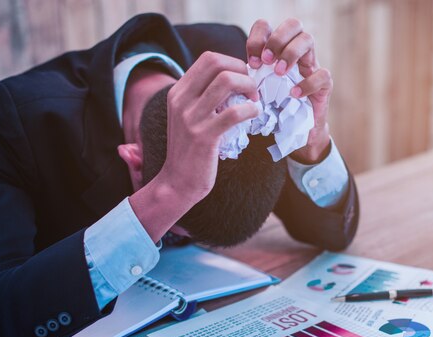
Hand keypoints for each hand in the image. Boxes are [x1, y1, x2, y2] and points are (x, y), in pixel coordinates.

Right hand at [156, 51, 258, 203]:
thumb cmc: (191, 149)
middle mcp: (181, 100)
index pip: (209, 58)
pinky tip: (254, 115)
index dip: (233, 62)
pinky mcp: (204, 136)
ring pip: (226, 81)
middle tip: (252, 89)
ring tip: (254, 101)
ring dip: (249, 87)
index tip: (244, 79)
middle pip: (217, 63)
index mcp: (178, 92)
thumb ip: (204, 97)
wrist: (177, 182)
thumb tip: (233, 79)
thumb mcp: (189, 116)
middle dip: (242, 70)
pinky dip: (251, 109)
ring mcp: (191, 118)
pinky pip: (234, 112)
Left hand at [246, 18, 332, 163]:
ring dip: (291, 53)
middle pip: (293, 24)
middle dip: (277, 39)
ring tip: (279, 73)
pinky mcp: (324, 85)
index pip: (267, 27)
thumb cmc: (274, 110)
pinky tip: (294, 94)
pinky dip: (307, 83)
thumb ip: (246, 80)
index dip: (258, 38)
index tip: (252, 62)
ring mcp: (311, 66)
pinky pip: (322, 74)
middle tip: (266, 62)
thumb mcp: (256, 92)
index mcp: (276, 51)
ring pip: (308, 39)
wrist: (296, 133)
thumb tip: (228, 78)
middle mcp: (296, 53)